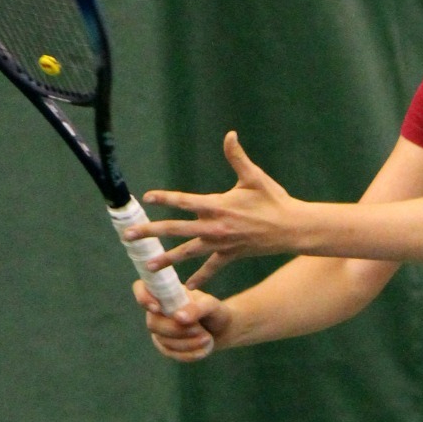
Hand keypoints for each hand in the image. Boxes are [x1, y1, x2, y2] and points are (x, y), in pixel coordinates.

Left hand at [126, 131, 304, 288]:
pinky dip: (200, 277)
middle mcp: (215, 226)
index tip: (147, 197)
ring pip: (188, 252)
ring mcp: (221, 243)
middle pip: (176, 229)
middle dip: (151, 232)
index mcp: (218, 205)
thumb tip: (230, 134)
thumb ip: (237, 157)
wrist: (292, 228)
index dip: (165, 198)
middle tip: (129, 236)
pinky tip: (188, 287)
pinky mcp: (230, 254)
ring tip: (149, 266)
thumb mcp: (254, 177)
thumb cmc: (274, 200)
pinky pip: (212, 268)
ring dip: (168, 259)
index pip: (185, 201)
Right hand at [134, 279, 230, 361]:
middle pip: (152, 322)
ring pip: (162, 340)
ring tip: (206, 339)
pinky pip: (170, 352)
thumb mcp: (212, 305)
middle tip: (199, 330)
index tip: (157, 308)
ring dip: (186, 342)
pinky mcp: (165, 346)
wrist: (223, 329)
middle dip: (176, 329)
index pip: (141, 288)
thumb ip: (197, 308)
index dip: (143, 297)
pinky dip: (187, 354)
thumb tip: (178, 317)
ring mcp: (160, 329)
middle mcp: (158, 310)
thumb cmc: (215, 311)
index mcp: (166, 293)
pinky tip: (202, 351)